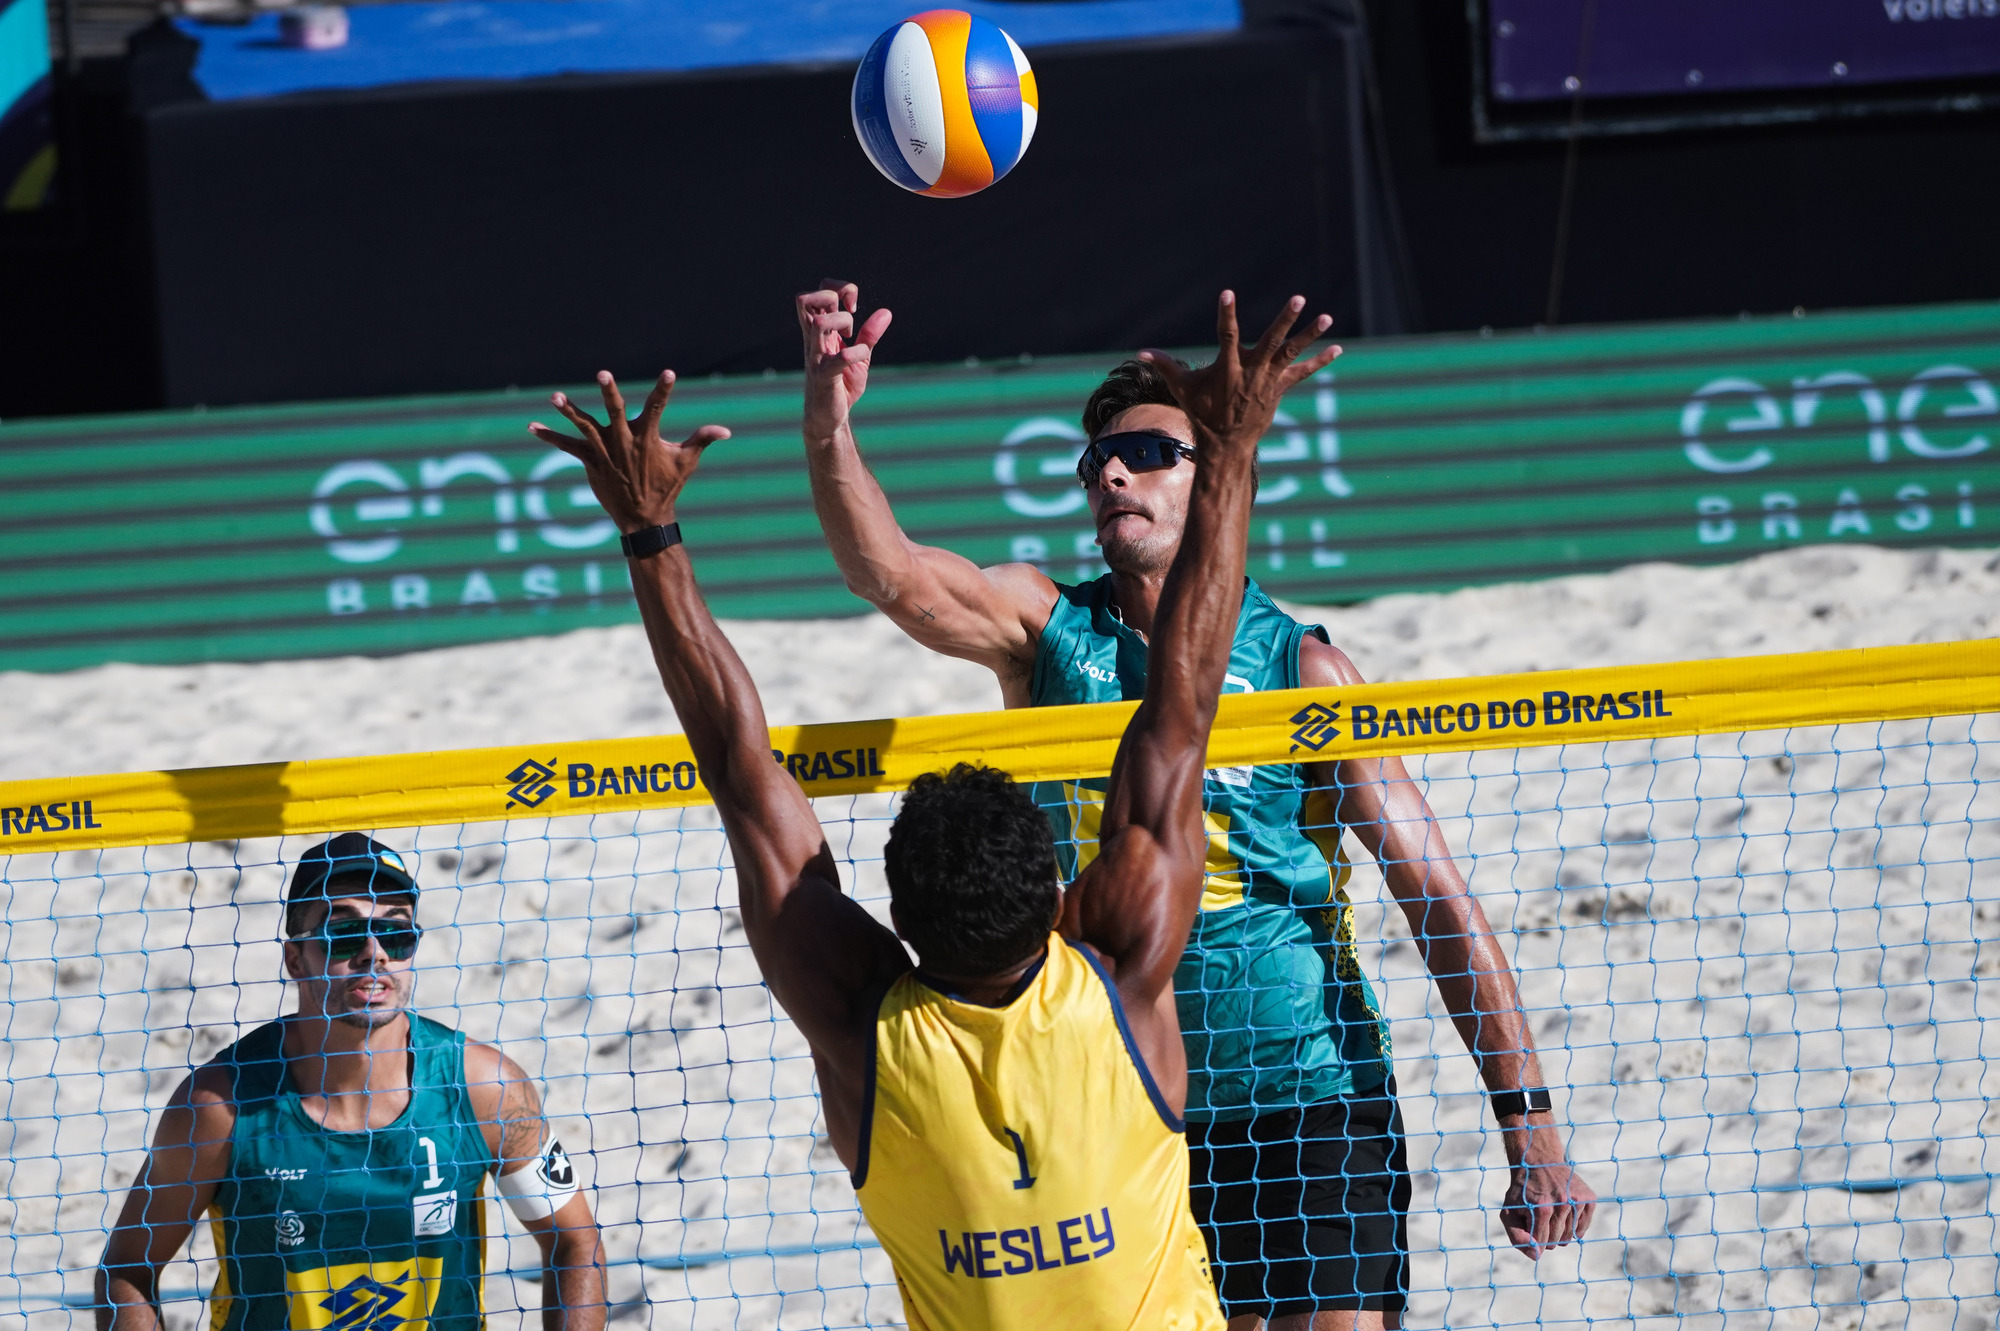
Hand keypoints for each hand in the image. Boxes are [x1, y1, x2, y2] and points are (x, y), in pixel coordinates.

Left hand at [528, 370, 729, 532]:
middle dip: (610, 393)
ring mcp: (605, 451)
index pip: (658, 407)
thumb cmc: (666, 487)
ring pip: (585, 426)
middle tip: (604, 376)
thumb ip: (703, 440)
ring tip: (555, 396)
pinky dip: (550, 437)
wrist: (643, 518)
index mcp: (648, 437)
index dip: (664, 390)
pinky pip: (567, 447)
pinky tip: (531, 427)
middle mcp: (624, 441)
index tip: (668, 373)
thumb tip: (727, 430)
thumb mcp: (686, 462)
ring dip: (569, 411)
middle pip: (616, 411)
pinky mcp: (591, 462)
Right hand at [798, 280, 892, 441]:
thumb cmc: (841, 385)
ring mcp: (816, 357)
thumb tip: (886, 312)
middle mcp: (813, 340)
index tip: (853, 307)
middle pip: (804, 299)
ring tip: (852, 338)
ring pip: (819, 323)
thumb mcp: (860, 356)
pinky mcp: (824, 377)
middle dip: (832, 297)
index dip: (838, 289)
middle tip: (850, 315)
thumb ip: (870, 335)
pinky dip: (857, 353)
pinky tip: (862, 357)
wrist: (829, 418)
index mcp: (819, 332)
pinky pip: (840, 358)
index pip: (817, 292)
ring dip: (843, 323)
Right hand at [1138, 291, 1339, 457]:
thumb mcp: (1182, 389)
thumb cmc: (1202, 413)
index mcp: (1227, 368)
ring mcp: (1268, 380)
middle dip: (1285, 320)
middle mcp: (1251, 372)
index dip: (1226, 315)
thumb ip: (1165, 366)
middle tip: (1299, 299)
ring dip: (1309, 335)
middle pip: (1271, 341)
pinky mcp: (1279, 388)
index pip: (1226, 335)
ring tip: (1326, 316)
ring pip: (1291, 353)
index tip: (1227, 293)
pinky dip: (1319, 361)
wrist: (1226, 444)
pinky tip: (1336, 347)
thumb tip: (1140, 351)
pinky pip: (1302, 373)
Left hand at [1499, 1150, 1596, 1258]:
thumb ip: (1517, 1237)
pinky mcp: (1588, 1197)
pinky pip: (1583, 1226)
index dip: (1533, 1238)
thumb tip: (1536, 1256)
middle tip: (1539, 1217)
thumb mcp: (1510, 1210)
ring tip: (1550, 1213)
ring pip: (1570, 1236)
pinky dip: (1574, 1227)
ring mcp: (1577, 1199)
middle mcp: (1562, 1203)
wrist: (1538, 1161)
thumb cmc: (1522, 1190)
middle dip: (1546, 1235)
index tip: (1528, 1223)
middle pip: (1557, 1241)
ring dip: (1559, 1231)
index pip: (1541, 1243)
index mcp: (1542, 1207)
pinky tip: (1565, 1215)